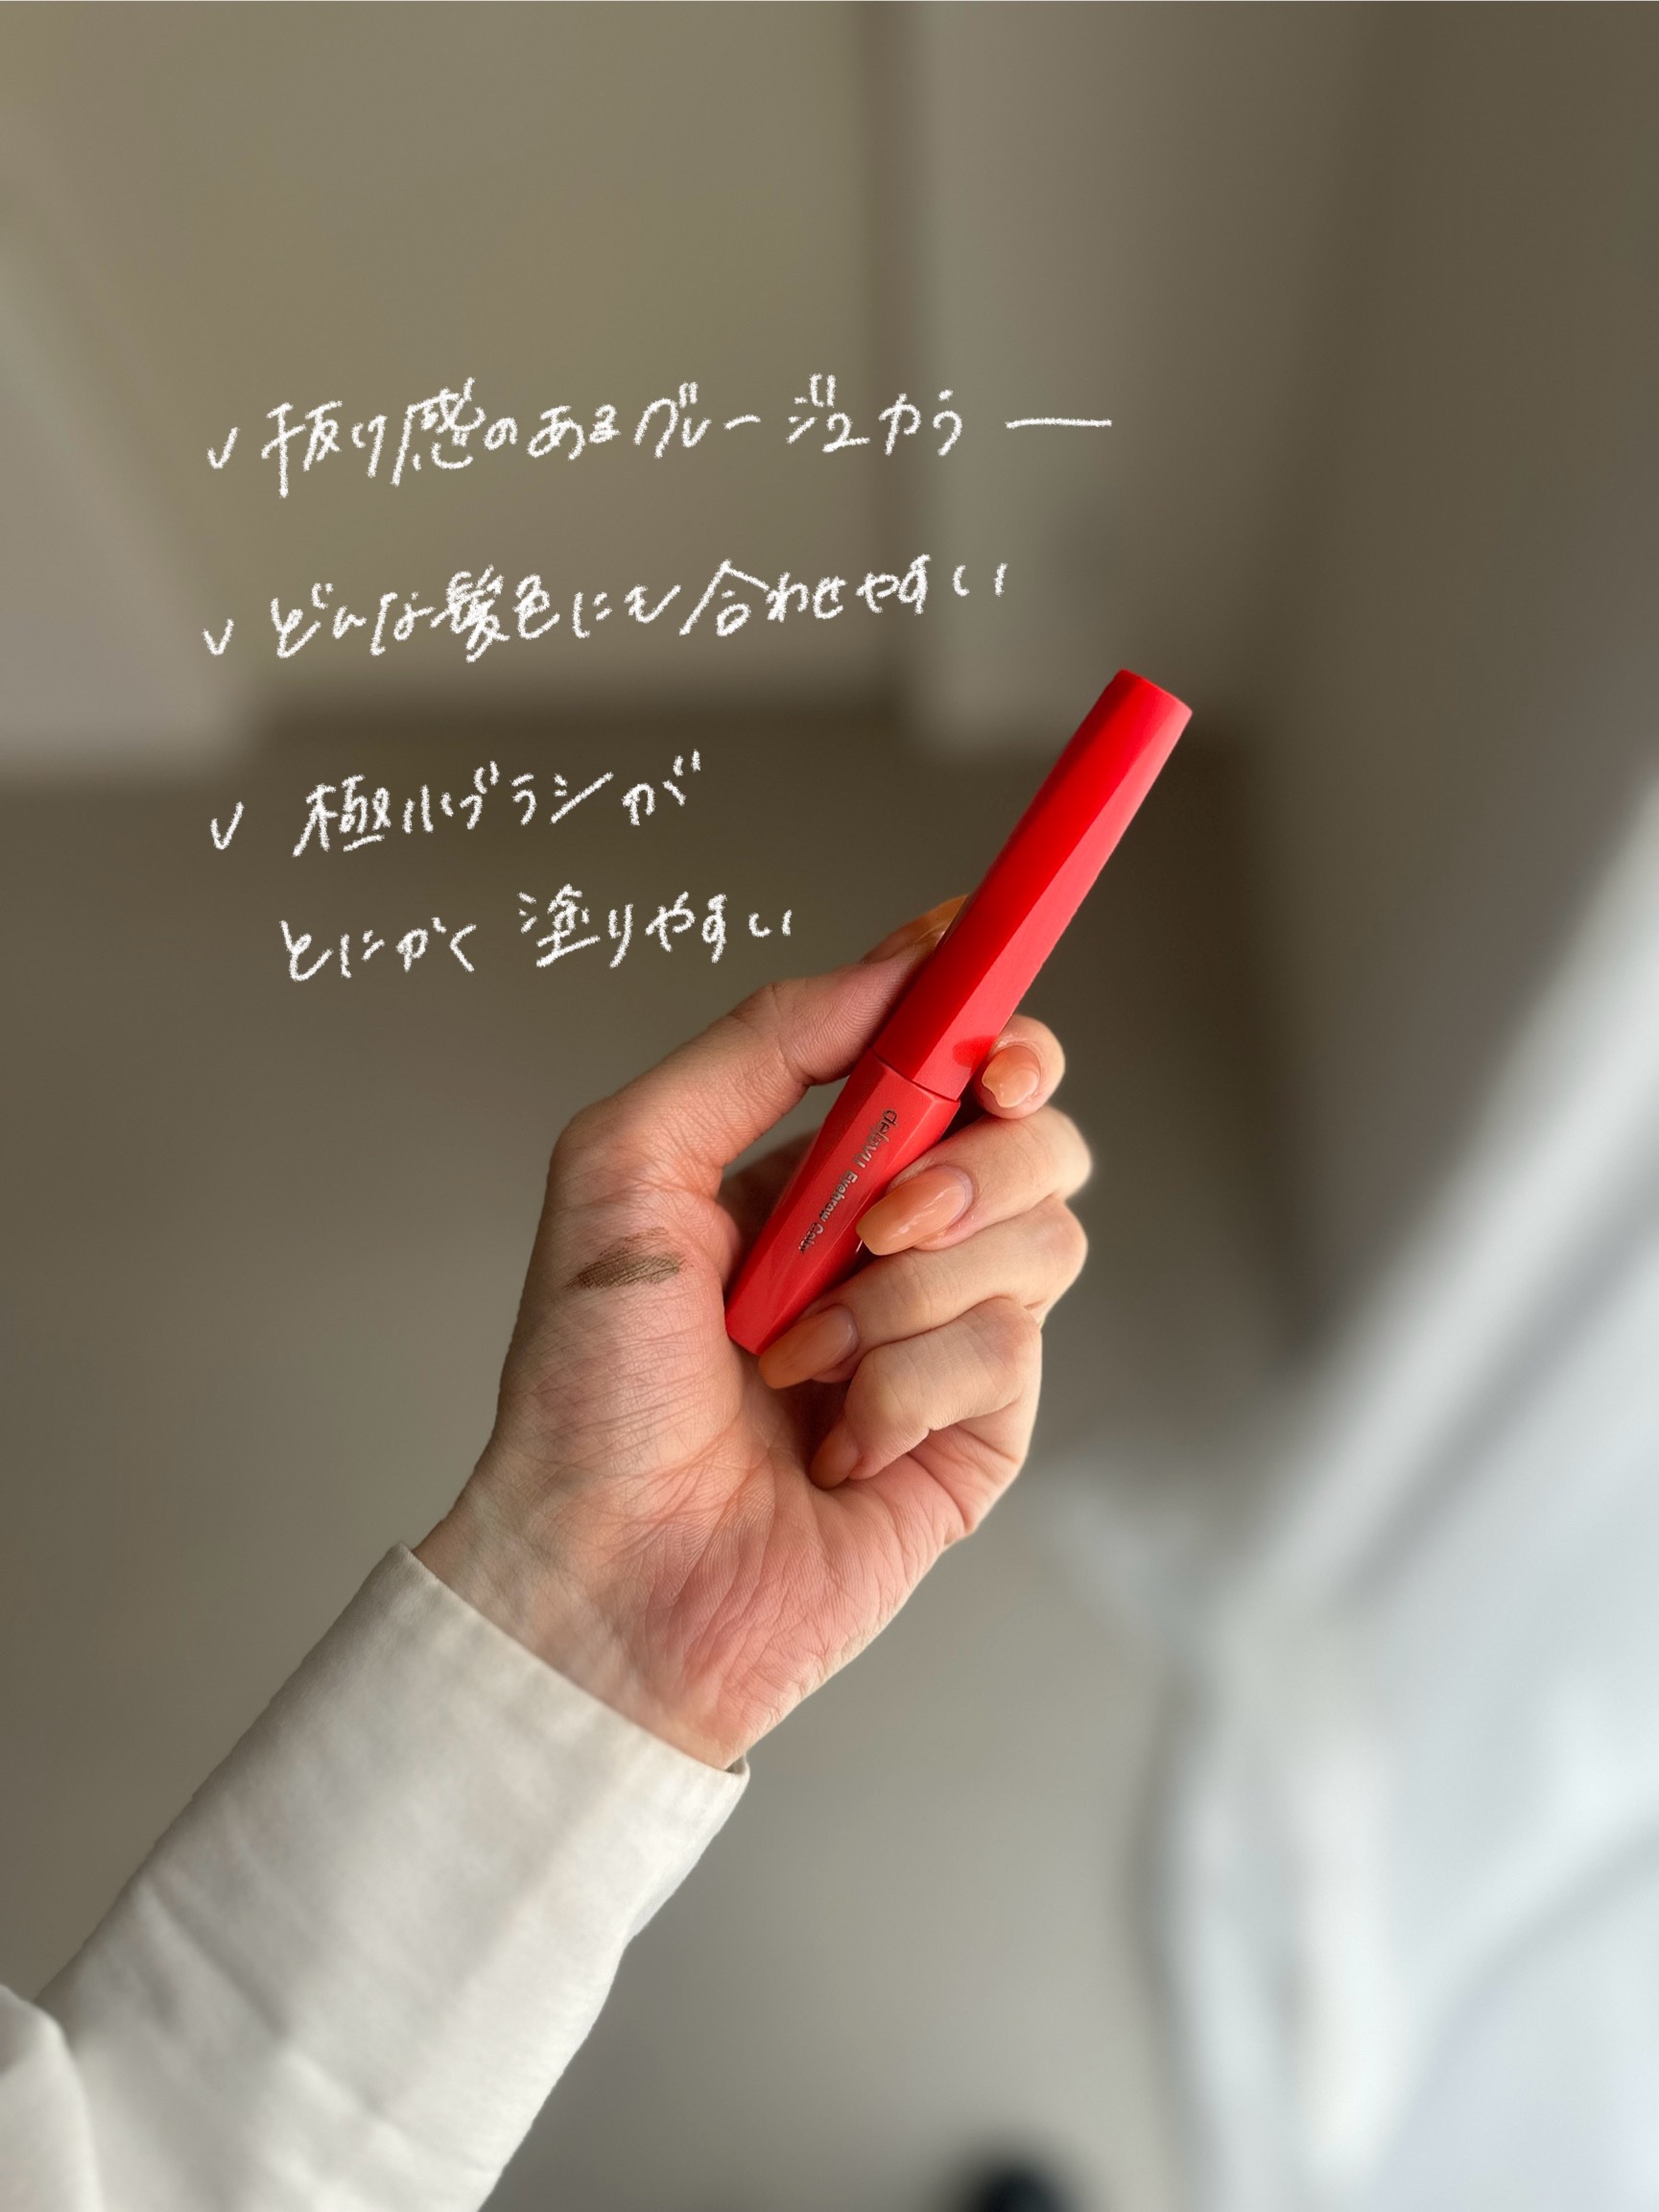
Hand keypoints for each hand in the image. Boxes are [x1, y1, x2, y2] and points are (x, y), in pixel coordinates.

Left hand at [416, 901, 1090, 1767]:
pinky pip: (1007, 1352)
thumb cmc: (589, 1391)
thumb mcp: (626, 1164)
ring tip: (800, 1358)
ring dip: (906, 1294)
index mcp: (816, 1175)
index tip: (991, 1037)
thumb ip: (760, 1043)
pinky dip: (906, 1387)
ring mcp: (943, 1340)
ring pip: (1041, 1238)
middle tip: (883, 1216)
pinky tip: (834, 1439)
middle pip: (1035, 1139)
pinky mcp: (976, 1435)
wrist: (604, 1576)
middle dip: (978, 1160)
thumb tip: (897, 965)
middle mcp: (893, 1247)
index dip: (993, 1034)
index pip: (953, 1066)